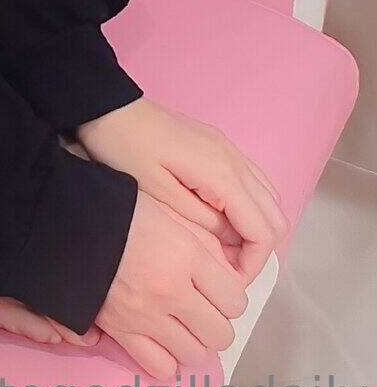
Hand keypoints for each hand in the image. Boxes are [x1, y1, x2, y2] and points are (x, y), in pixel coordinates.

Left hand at [77, 98, 287, 281]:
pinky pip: (253, 182)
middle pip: (275, 217)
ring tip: (223, 246)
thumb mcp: (159, 194)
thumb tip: (232, 243)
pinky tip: (221, 218)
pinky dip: (249, 207)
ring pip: (269, 199)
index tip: (229, 279)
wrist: (109, 107)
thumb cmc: (126, 150)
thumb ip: (203, 221)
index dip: (252, 264)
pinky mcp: (220, 145)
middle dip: (258, 249)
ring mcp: (230, 149)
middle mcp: (236, 160)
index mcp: (223, 174)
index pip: (264, 231)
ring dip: (255, 227)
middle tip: (227, 266)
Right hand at [96, 188, 249, 379]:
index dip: (230, 296)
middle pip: (220, 333)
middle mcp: (171, 290)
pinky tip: (161, 339)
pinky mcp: (122, 331)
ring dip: (193, 341)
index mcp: (185, 255)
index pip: (236, 300)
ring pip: (195, 354)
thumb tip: (225, 272)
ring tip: (180, 323)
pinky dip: (167, 359)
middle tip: (201, 307)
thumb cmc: (117, 210)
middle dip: (216, 322)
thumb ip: (200, 242)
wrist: (64, 220)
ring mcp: (146, 316)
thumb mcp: (166, 210)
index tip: (218, 289)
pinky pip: (161, 366)